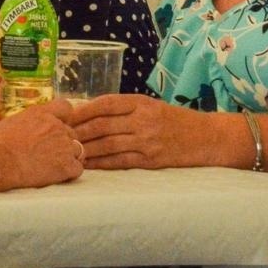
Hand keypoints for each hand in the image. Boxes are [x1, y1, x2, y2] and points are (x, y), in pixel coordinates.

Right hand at [0, 98, 83, 186]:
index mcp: (41, 113)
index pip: (65, 107)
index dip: (63, 117)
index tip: (56, 124)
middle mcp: (56, 127)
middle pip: (72, 132)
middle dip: (64, 140)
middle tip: (51, 151)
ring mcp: (63, 147)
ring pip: (78, 150)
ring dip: (69, 157)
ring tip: (56, 165)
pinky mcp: (66, 166)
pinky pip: (78, 168)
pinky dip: (71, 173)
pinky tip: (60, 176)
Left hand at [70, 94, 217, 170]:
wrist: (208, 138)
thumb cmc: (177, 121)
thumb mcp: (152, 106)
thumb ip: (126, 108)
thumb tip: (91, 112)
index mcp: (142, 102)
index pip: (106, 103)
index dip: (83, 110)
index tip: (66, 115)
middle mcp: (143, 120)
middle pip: (102, 125)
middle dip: (78, 131)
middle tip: (59, 136)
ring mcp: (147, 141)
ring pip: (108, 144)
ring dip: (85, 149)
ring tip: (68, 151)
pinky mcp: (152, 160)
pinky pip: (120, 161)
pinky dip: (101, 164)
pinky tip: (88, 165)